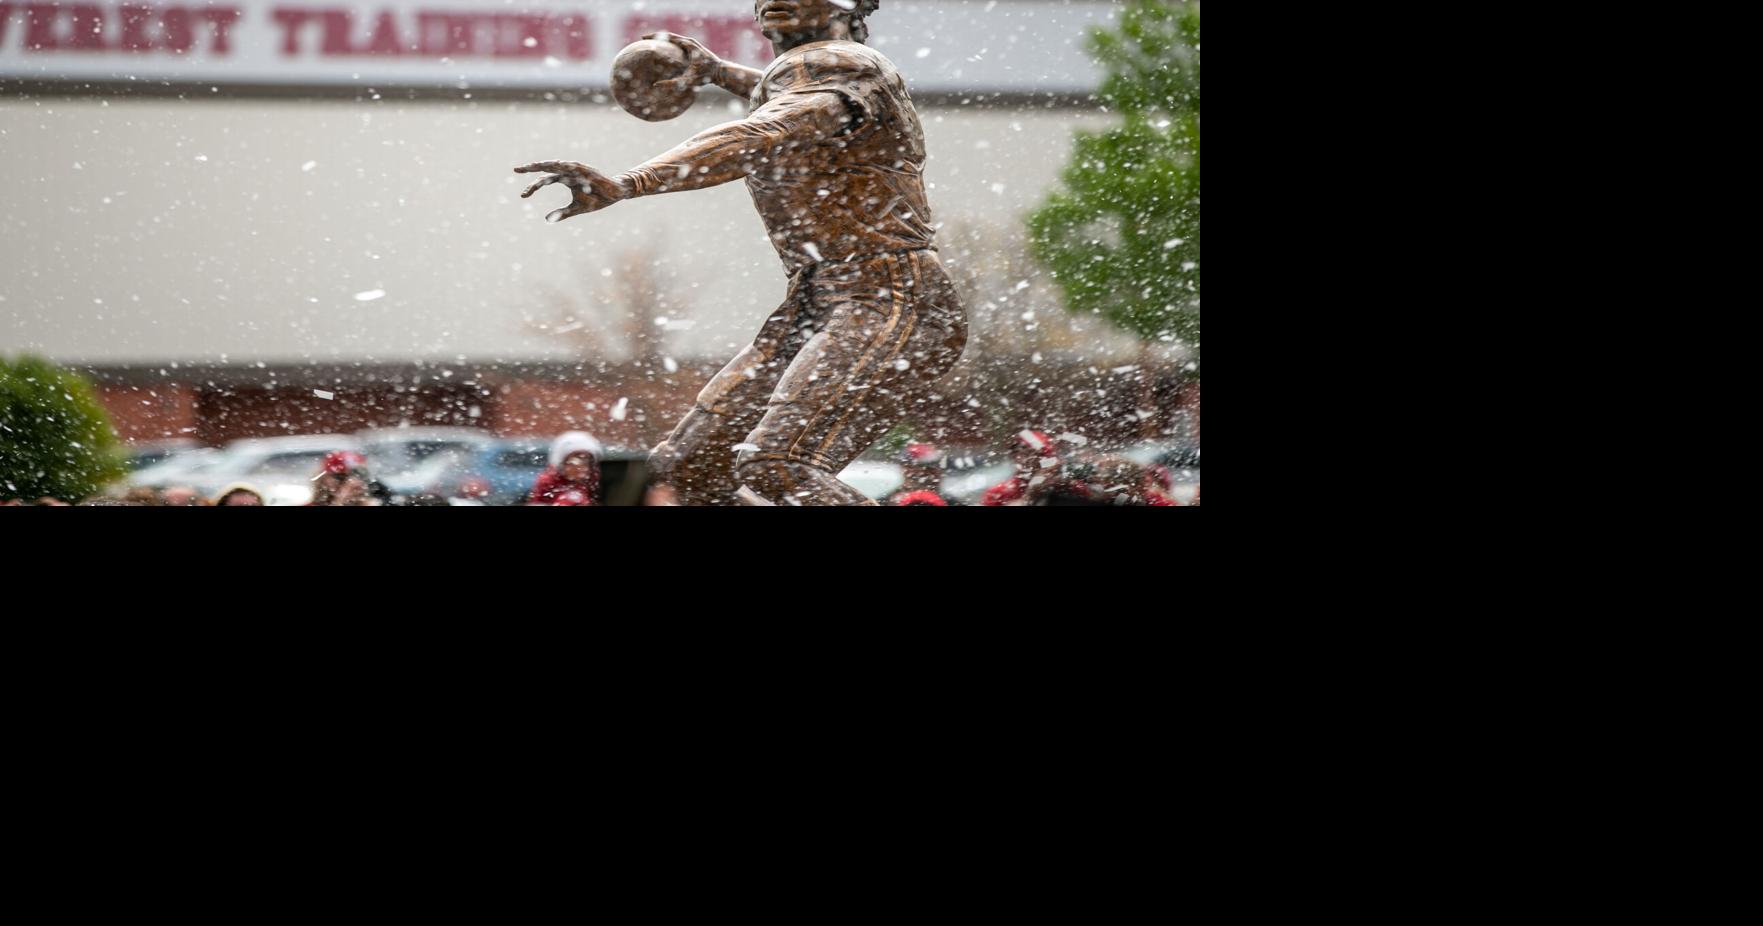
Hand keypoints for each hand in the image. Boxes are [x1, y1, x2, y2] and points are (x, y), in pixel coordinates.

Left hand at [514, 161, 631, 222]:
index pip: (545, 179)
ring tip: (533, 165)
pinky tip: (558, 164)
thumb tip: (546, 219)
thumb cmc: (597, 199)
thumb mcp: (577, 208)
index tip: (523, 195)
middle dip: (532, 167)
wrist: (616, 194)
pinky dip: (567, 165)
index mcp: (564, 179)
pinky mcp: (589, 170)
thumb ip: (562, 213)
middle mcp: (569, 172)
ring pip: (559, 164)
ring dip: (546, 164)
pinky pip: (576, 167)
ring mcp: (578, 169)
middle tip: (517, 169)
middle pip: (547, 167)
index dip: (533, 186)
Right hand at [643, 31, 721, 92]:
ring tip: (650, 42)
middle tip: (643, 38)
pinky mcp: (693, 47)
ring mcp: (692, 43)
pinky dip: (669, 43)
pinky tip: (662, 48)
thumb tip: (656, 85)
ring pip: (674, 38)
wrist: (719, 72)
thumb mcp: (687, 81)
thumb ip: (672, 84)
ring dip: (662, 39)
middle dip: (656, 36)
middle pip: (669, 35)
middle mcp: (689, 41)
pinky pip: (679, 42)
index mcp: (687, 45)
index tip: (643, 38)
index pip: (667, 37)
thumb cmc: (705, 77)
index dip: (654, 36)